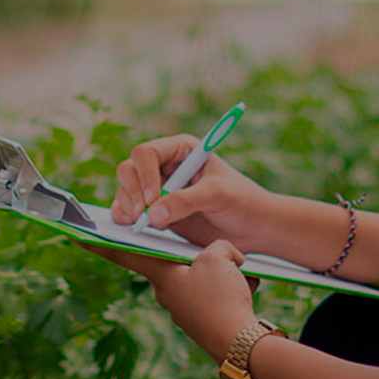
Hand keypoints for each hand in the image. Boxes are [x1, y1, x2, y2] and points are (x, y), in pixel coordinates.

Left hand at [83, 240, 259, 361]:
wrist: (240, 344)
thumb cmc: (221, 298)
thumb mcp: (220, 257)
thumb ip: (217, 247)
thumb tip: (226, 257)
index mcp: (161, 276)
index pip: (124, 254)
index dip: (101, 243)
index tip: (77, 235)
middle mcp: (167, 294)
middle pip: (178, 262)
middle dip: (204, 257)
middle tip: (225, 259)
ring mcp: (184, 310)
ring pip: (203, 278)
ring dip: (222, 274)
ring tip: (239, 279)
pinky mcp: (202, 322)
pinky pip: (216, 296)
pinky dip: (232, 290)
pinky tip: (245, 292)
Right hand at [111, 135, 278, 251]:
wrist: (253, 229)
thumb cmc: (242, 202)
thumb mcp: (217, 195)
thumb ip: (186, 201)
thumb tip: (152, 214)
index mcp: (181, 150)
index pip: (147, 153)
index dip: (145, 174)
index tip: (153, 199)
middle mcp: (165, 166)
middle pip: (129, 169)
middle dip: (132, 192)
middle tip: (142, 215)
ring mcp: (158, 189)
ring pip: (125, 190)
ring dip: (127, 206)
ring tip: (141, 225)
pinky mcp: (155, 212)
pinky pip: (128, 210)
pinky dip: (125, 218)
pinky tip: (134, 229)